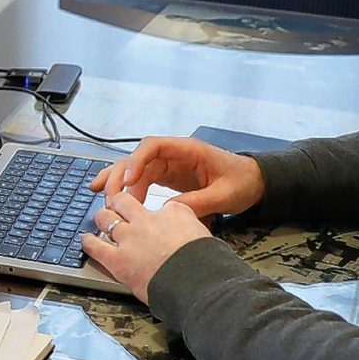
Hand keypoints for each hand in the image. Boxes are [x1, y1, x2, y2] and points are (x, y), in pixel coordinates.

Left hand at [77, 189, 212, 302]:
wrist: (197, 283)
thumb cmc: (207, 265)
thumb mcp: (206, 237)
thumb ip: (192, 232)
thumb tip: (190, 236)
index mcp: (174, 213)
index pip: (161, 205)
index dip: (157, 213)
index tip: (155, 220)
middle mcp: (148, 220)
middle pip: (124, 201)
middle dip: (119, 202)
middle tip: (117, 207)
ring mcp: (130, 238)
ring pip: (106, 218)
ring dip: (102, 218)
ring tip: (100, 219)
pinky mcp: (118, 259)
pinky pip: (95, 246)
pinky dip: (88, 242)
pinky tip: (85, 240)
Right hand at [89, 136, 262, 220]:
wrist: (255, 183)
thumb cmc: (243, 182)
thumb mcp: (224, 195)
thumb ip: (197, 203)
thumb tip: (166, 213)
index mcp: (188, 150)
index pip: (154, 146)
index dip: (137, 160)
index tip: (129, 180)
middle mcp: (173, 154)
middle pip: (137, 158)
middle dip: (121, 175)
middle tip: (111, 198)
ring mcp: (168, 165)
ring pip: (134, 169)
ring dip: (118, 182)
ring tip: (103, 198)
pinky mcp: (167, 177)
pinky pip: (141, 180)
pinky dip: (127, 189)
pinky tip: (112, 197)